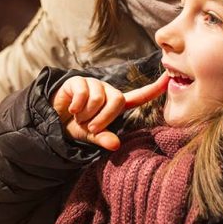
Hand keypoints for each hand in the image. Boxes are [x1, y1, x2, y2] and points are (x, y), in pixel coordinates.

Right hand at [51, 74, 168, 150]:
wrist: (53, 119)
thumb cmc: (77, 126)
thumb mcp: (92, 135)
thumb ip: (104, 138)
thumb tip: (115, 145)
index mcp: (115, 104)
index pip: (139, 96)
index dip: (154, 89)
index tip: (168, 78)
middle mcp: (107, 91)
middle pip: (117, 100)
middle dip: (103, 118)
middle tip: (91, 126)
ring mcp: (93, 84)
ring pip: (99, 98)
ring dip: (87, 114)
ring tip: (79, 116)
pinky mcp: (78, 81)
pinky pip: (83, 93)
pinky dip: (77, 106)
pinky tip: (72, 109)